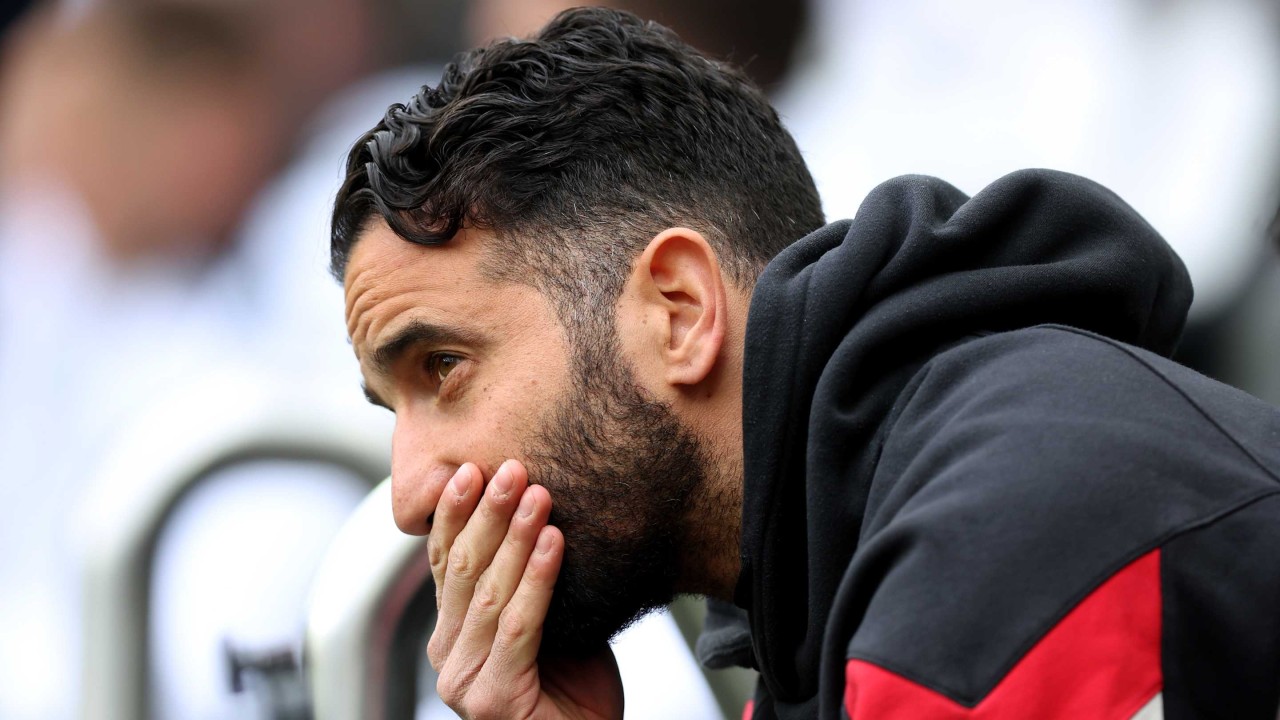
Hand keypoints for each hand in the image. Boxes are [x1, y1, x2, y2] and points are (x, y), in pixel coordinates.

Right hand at [426, 460, 623, 719]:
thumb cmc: (572, 685)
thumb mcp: (546, 618)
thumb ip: (528, 577)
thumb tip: (540, 507)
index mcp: (452, 631)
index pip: (445, 560)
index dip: (455, 513)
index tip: (474, 468)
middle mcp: (448, 654)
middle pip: (463, 569)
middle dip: (487, 513)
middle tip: (511, 468)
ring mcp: (464, 680)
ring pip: (489, 592)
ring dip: (516, 536)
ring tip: (539, 495)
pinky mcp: (493, 699)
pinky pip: (519, 625)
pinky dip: (538, 578)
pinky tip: (555, 542)